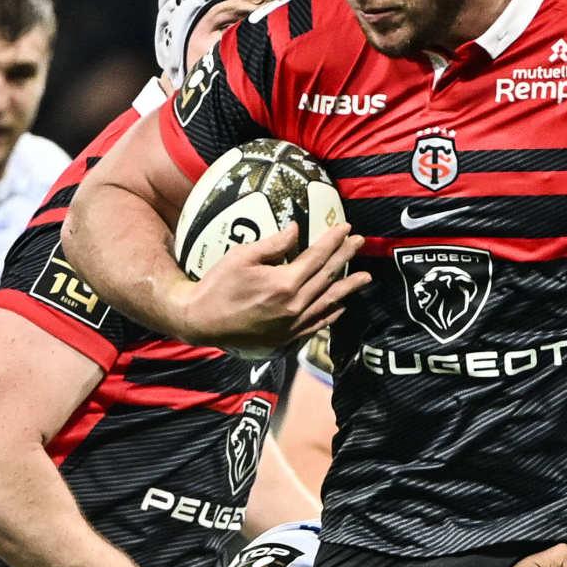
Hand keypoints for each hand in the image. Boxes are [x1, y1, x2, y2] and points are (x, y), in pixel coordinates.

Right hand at [181, 216, 369, 349]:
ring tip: (365, 277)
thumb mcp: (242, 257)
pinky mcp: (287, 338)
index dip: (333, 241)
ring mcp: (293, 324)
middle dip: (346, 258)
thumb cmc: (218, 285)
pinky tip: (341, 306)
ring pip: (328, 303)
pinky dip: (331, 314)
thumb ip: (273, 244)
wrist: (201, 321)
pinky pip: (317, 325)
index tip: (346, 228)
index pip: (317, 258)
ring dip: (348, 288)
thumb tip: (297, 229)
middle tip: (360, 243)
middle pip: (327, 278)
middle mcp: (294, 306)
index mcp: (284, 283)